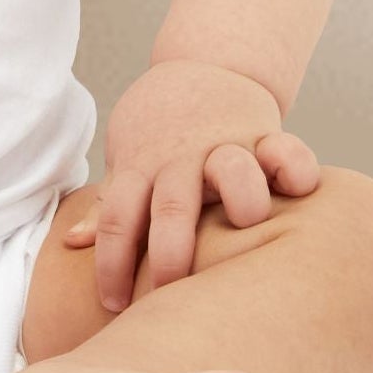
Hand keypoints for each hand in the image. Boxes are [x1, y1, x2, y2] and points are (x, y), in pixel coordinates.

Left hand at [62, 59, 321, 309]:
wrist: (205, 66)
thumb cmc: (160, 130)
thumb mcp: (129, 161)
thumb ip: (111, 204)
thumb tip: (71, 243)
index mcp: (142, 168)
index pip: (117, 219)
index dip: (111, 265)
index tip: (112, 306)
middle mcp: (182, 159)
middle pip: (171, 207)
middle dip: (171, 253)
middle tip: (172, 295)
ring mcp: (225, 145)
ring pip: (233, 170)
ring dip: (241, 196)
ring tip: (248, 223)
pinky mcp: (265, 134)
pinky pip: (286, 148)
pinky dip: (294, 166)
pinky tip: (301, 190)